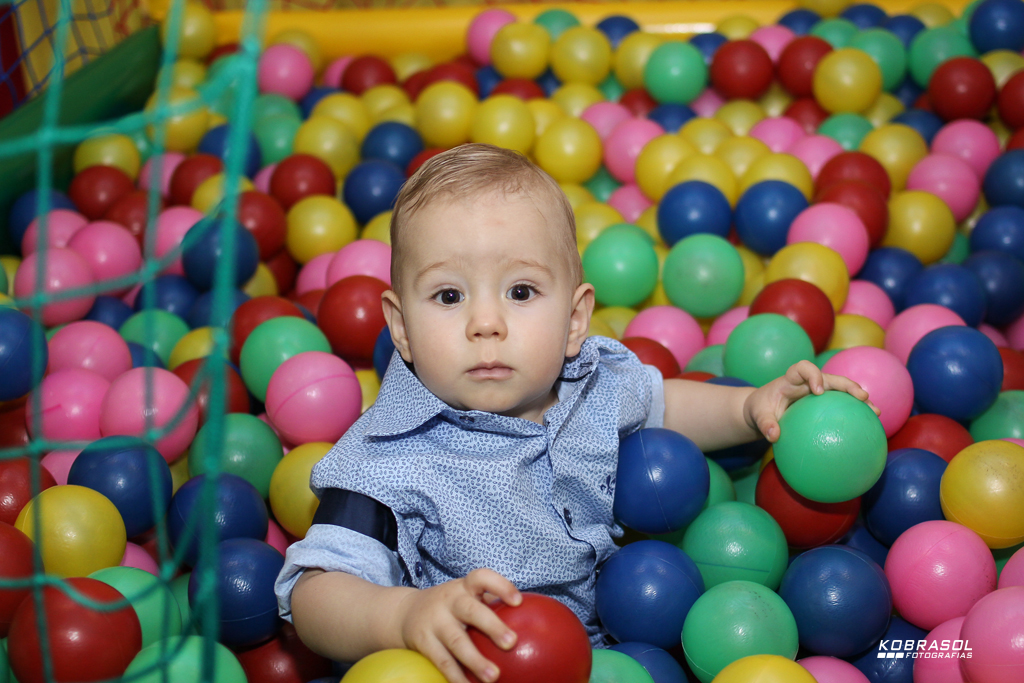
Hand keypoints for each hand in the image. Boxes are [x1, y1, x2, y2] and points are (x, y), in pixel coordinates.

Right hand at [396, 568, 520, 682]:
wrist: (404, 613)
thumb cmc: (451, 607)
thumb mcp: (466, 597)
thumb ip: (492, 606)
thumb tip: (535, 625)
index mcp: (464, 587)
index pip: (482, 578)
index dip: (501, 586)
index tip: (518, 601)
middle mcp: (450, 601)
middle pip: (471, 610)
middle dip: (492, 626)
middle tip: (512, 643)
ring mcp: (435, 621)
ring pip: (456, 641)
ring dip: (475, 660)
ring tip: (494, 677)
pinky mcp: (424, 642)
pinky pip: (443, 662)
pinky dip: (457, 677)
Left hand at [743, 360, 879, 442]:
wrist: (762, 409)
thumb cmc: (760, 409)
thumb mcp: (757, 416)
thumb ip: (764, 424)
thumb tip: (773, 436)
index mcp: (790, 380)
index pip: (803, 368)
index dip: (812, 375)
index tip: (818, 391)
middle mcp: (808, 382)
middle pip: (831, 377)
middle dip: (847, 385)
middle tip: (862, 397)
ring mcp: (818, 391)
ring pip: (842, 390)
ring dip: (859, 398)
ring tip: (875, 411)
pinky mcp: (824, 403)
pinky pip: (842, 405)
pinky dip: (855, 413)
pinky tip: (869, 426)